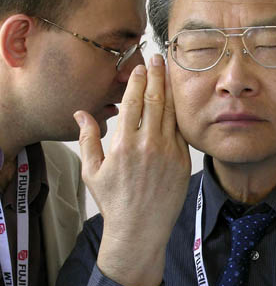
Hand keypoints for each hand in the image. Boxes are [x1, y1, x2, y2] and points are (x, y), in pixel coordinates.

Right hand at [74, 54, 190, 285]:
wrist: (140, 229)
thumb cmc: (114, 201)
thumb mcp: (92, 171)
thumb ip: (88, 138)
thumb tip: (81, 112)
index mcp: (123, 144)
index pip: (132, 101)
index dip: (136, 80)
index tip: (139, 66)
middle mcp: (147, 144)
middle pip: (154, 99)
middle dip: (156, 74)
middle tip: (158, 57)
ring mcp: (168, 151)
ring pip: (171, 111)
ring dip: (170, 88)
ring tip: (170, 70)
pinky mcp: (183, 160)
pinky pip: (181, 130)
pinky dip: (179, 113)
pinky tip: (179, 100)